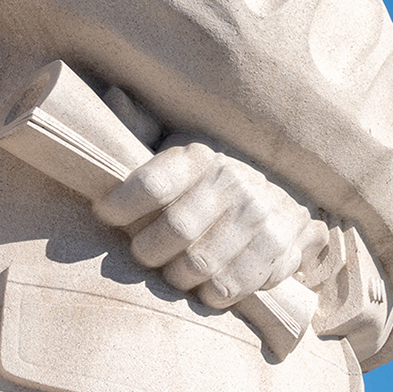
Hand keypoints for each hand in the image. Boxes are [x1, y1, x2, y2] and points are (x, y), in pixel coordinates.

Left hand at [94, 139, 327, 310]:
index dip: (120, 205)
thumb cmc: (212, 180)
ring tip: (174, 272)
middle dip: (147, 252)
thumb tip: (114, 97)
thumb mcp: (180, 149)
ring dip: (177, 277)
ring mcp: (259, 216)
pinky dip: (210, 294)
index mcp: (200, 157)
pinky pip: (230, 286)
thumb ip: (142, 130)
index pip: (151, 183)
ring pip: (199, 265)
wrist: (288, 193)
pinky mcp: (279, 248)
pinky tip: (205, 284)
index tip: (104, 214)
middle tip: (143, 254)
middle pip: (174, 232)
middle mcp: (232, 181)